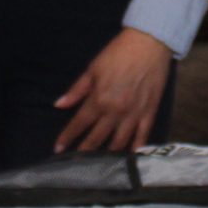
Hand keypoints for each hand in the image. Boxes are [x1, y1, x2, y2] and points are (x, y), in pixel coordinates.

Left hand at [52, 27, 173, 153]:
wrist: (149, 44)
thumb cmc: (118, 53)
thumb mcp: (93, 69)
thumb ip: (77, 90)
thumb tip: (59, 104)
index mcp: (99, 99)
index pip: (79, 124)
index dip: (67, 137)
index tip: (58, 148)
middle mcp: (115, 111)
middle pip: (97, 137)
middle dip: (84, 151)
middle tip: (76, 163)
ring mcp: (134, 114)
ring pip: (119, 141)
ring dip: (108, 153)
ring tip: (99, 163)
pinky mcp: (149, 113)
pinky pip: (142, 136)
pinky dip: (136, 148)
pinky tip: (129, 157)